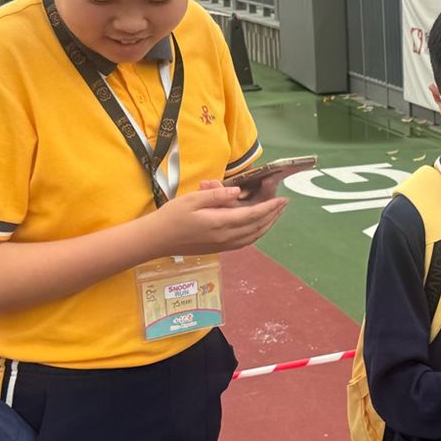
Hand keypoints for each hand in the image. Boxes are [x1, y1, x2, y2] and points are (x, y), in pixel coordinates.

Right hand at [149, 180, 287, 255]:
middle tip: (283, 204)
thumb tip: (237, 192)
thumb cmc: (172, 217)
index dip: (270, 207)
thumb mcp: (192, 199)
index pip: (253, 215)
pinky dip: (256, 234)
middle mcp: (226, 237)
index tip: (282, 199)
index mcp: (220, 223)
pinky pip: (245, 242)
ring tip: (275, 214)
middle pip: (257, 227)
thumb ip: (216, 196)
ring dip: (267, 225)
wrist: (157, 240)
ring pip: (253, 237)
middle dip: (273, 216)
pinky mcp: (219, 249)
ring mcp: (223, 245)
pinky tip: (258, 227)